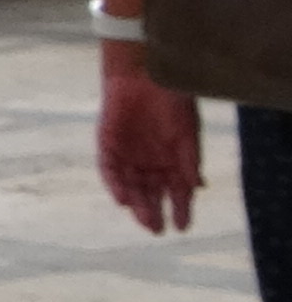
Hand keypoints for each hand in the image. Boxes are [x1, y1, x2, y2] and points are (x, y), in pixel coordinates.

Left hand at [98, 39, 202, 233]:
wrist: (145, 72)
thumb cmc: (172, 100)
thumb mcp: (188, 133)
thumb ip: (190, 161)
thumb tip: (196, 188)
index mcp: (171, 161)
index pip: (174, 192)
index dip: (179, 210)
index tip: (183, 227)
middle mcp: (148, 161)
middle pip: (149, 193)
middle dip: (152, 212)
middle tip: (156, 229)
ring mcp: (127, 154)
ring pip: (129, 185)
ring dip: (135, 203)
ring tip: (142, 218)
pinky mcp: (107, 144)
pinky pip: (109, 169)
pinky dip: (115, 185)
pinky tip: (122, 199)